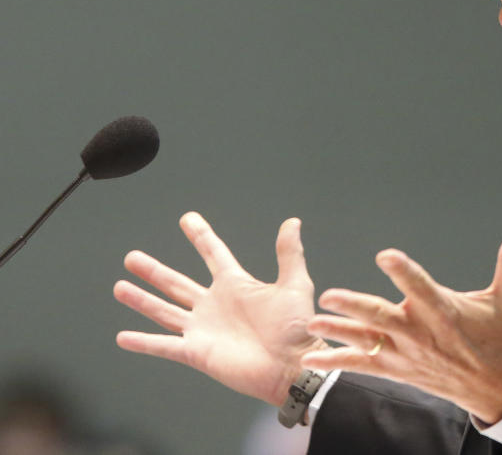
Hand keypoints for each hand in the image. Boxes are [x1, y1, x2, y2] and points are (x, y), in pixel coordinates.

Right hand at [114, 212, 324, 406]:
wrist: (293, 366)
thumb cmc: (297, 329)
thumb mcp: (294, 285)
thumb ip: (289, 253)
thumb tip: (293, 221)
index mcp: (236, 285)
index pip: (213, 253)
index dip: (200, 236)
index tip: (187, 219)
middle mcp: (215, 305)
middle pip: (177, 283)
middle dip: (154, 271)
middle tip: (131, 257)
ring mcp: (203, 329)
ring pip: (164, 310)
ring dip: (142, 299)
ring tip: (120, 286)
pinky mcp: (197, 353)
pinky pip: (164, 346)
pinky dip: (143, 341)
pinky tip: (122, 336)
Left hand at [303, 227, 501, 423]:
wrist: (495, 387)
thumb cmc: (500, 338)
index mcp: (444, 312)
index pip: (420, 288)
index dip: (404, 272)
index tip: (386, 255)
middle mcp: (420, 333)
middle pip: (383, 317)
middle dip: (355, 306)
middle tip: (329, 295)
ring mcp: (406, 354)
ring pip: (367, 341)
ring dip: (339, 332)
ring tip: (312, 322)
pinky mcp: (397, 369)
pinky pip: (362, 367)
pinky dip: (336, 362)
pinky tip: (311, 357)